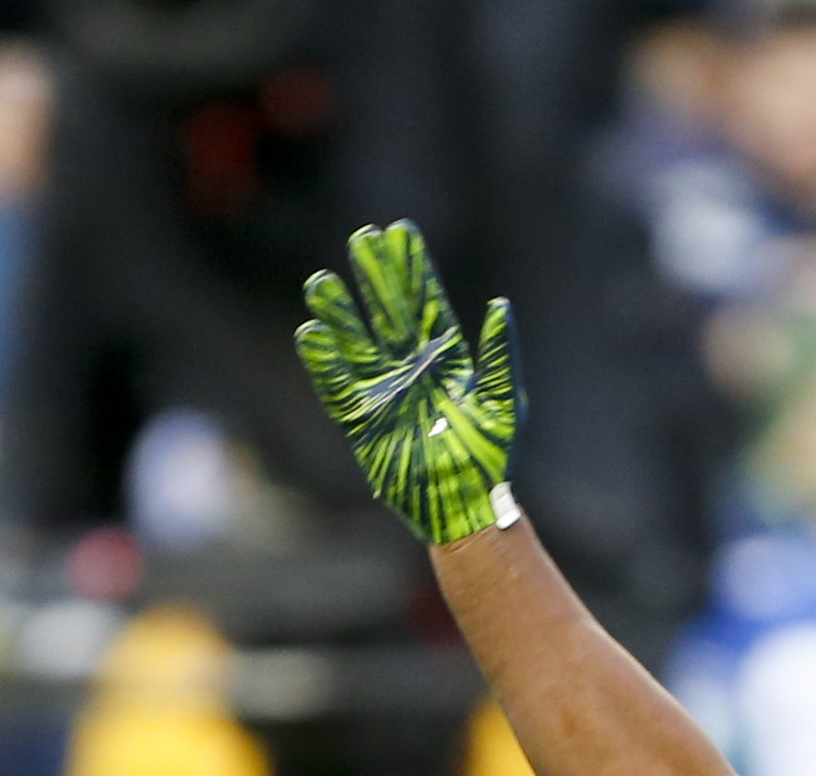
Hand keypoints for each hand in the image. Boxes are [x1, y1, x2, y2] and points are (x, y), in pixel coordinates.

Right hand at [297, 220, 521, 544]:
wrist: (465, 503)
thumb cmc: (488, 456)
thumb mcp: (503, 403)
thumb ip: (500, 355)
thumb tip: (499, 305)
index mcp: (446, 361)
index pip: (425, 304)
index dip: (412, 270)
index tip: (400, 232)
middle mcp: (410, 368)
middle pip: (388, 313)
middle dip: (376, 277)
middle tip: (362, 238)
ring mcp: (383, 391)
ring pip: (356, 343)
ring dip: (340, 313)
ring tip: (322, 281)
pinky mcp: (361, 420)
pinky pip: (337, 386)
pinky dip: (324, 362)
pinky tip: (312, 333)